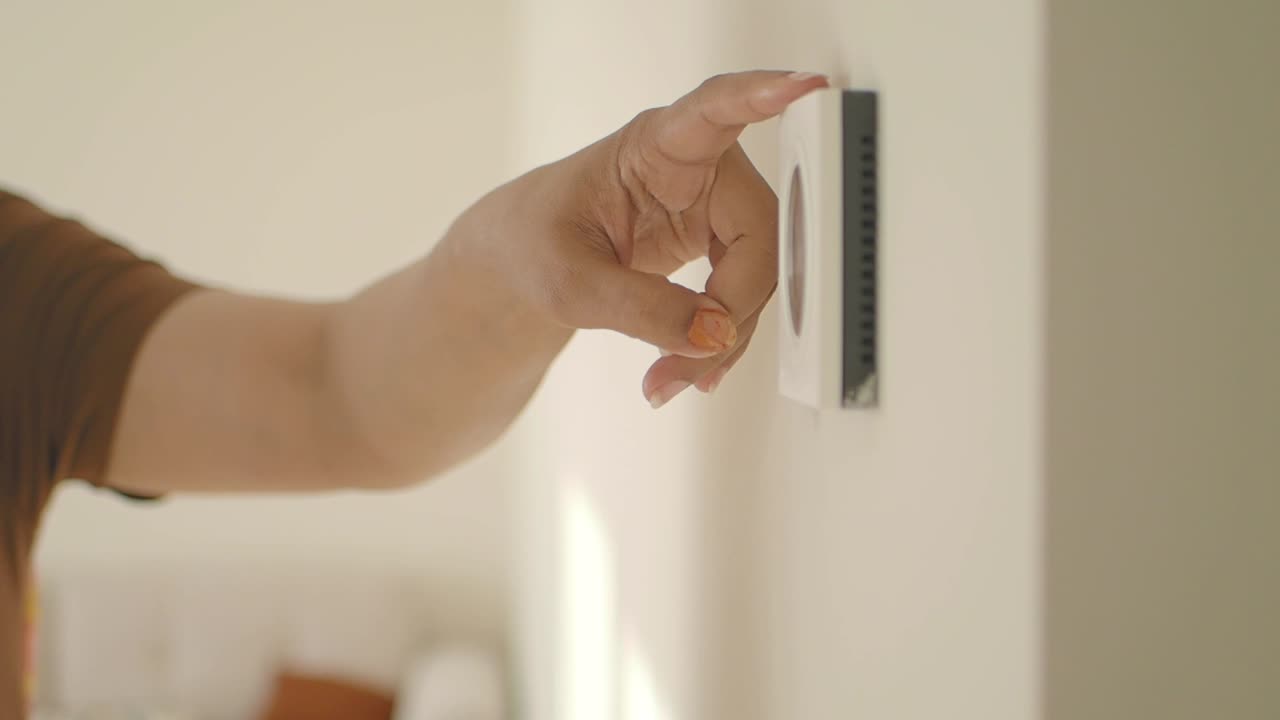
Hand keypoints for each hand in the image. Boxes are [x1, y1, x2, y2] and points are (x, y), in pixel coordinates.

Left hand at [488, 70, 828, 407]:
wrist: (524, 263)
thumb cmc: (534, 244)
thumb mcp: (569, 283)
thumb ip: (641, 308)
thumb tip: (713, 333)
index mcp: (652, 146)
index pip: (713, 112)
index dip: (760, 96)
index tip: (802, 86)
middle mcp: (696, 167)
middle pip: (758, 229)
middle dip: (732, 305)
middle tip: (693, 361)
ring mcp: (712, 205)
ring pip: (757, 270)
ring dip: (724, 334)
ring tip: (673, 378)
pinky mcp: (716, 242)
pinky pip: (742, 292)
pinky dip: (720, 337)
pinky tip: (693, 366)